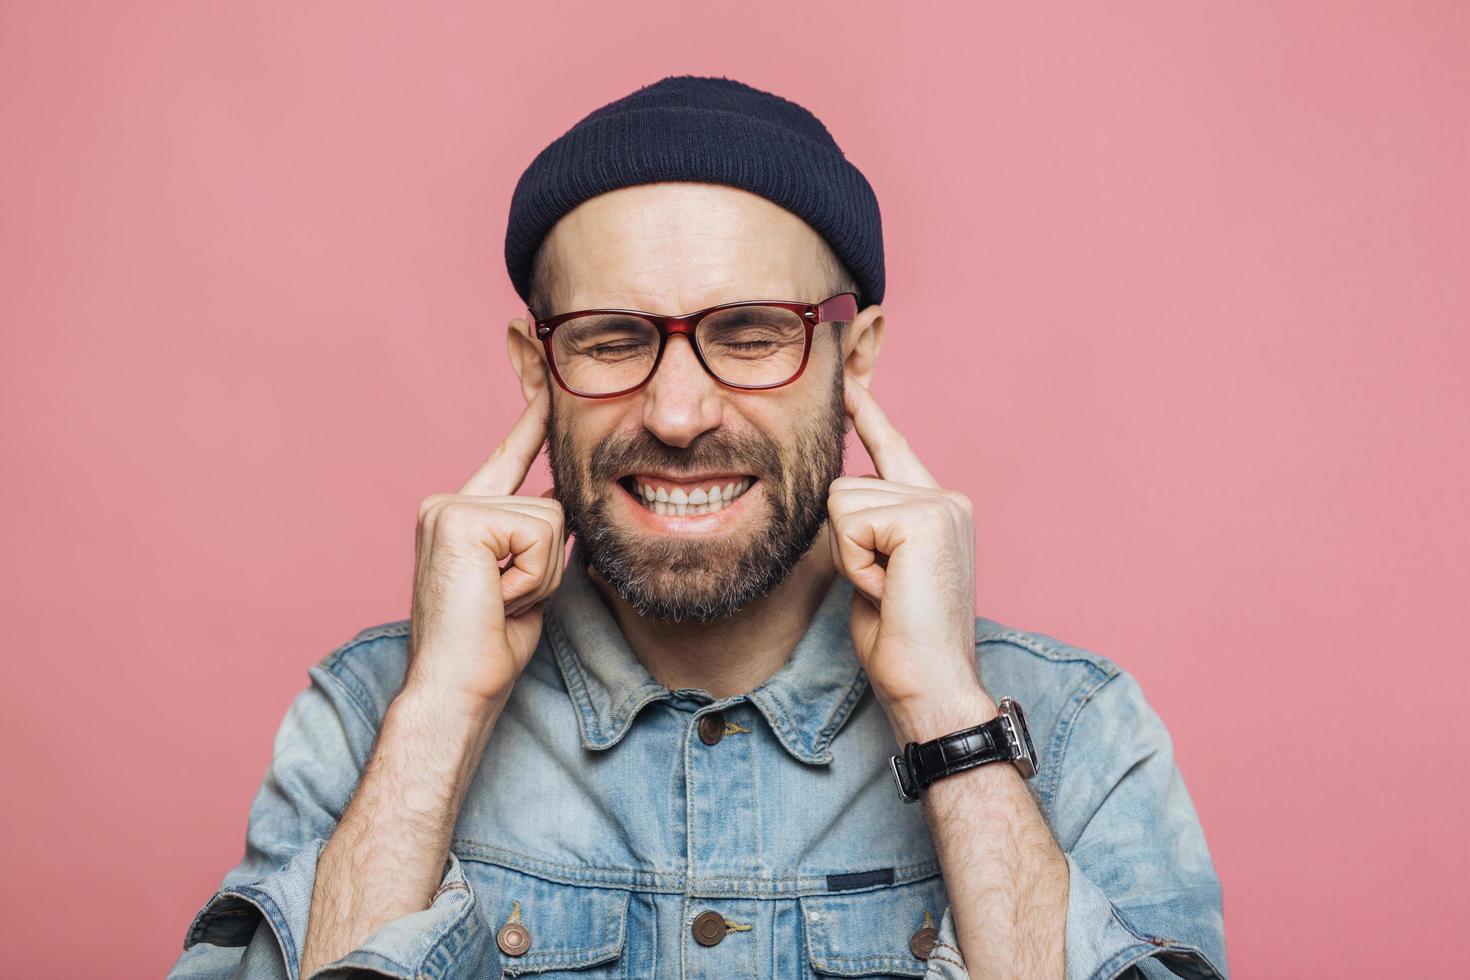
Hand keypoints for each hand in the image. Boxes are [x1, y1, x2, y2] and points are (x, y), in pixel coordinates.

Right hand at [407, 388, 566, 711]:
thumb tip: (565, 502)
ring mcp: (450, 507)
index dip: (533, 408)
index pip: (511, 452)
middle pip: (551, 504)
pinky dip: (531, 577)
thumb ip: (539, 536)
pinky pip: (539, 535)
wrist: (453, 689)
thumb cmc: (488, 647)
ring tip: (500, 601)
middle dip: (548, 563)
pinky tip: (496, 597)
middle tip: (505, 601)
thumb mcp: (527, 579)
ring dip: (541, 574)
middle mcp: (449, 501)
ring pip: (551, 520)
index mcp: (462, 513)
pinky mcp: (461, 519)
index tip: (533, 350)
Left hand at [826, 376, 993, 739]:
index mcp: (938, 509)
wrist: (933, 685)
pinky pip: (849, 523)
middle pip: (844, 486)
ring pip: (841, 501)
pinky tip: (890, 590)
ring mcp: (940, 503)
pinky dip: (857, 564)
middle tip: (885, 590)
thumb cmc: (903, 643)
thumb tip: (840, 504)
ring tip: (889, 591)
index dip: (869, 417)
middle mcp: (946, 497)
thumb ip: (870, 532)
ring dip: (851, 557)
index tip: (849, 384)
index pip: (894, 449)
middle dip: (846, 546)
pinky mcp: (924, 516)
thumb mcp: (878, 574)